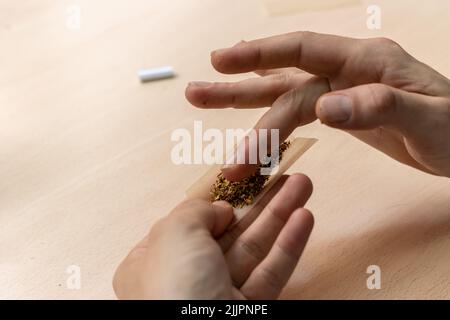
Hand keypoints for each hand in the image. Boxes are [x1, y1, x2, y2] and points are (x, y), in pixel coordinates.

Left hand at [113, 174, 312, 298]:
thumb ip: (195, 212)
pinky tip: (304, 218)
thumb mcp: (174, 234)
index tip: (243, 176)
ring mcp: (218, 295)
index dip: (216, 198)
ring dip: (280, 216)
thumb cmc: (174, 287)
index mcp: (152, 261)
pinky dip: (287, 246)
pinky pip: (269, 273)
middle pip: (228, 230)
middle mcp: (184, 278)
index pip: (187, 222)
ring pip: (253, 248)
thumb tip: (219, 210)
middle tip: (284, 175)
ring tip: (303, 184)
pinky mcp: (249, 310)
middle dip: (259, 201)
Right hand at [185, 32, 449, 179]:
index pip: (304, 51)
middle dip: (238, 87)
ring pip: (284, 95)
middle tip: (195, 93)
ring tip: (205, 104)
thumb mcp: (429, 120)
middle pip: (283, 76)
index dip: (260, 54)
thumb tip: (327, 108)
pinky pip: (298, 112)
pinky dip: (272, 119)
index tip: (221, 61)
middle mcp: (348, 71)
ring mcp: (342, 91)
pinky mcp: (341, 111)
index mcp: (367, 62)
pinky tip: (252, 120)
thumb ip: (379, 108)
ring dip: (245, 104)